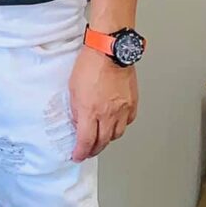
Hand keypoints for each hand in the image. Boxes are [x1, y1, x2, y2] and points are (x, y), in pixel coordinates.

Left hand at [68, 45, 137, 161]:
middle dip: (94, 149)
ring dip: (107, 139)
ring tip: (101, 138)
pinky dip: (121, 126)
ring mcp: (123, 110)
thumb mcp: (73, 88)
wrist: (109, 50)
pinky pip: (128, 122)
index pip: (86, 141)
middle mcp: (108, 114)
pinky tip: (116, 124)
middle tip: (88, 151)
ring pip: (117, 134)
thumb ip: (77, 109)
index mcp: (91, 111)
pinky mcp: (132, 103)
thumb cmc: (90, 64)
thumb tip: (79, 123)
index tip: (77, 156)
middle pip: (103, 142)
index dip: (81, 152)